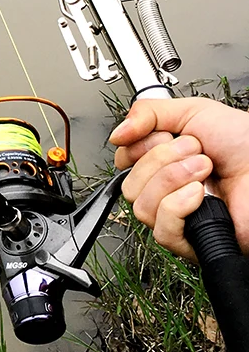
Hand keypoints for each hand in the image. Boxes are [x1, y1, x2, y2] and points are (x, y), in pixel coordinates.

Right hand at [110, 97, 248, 259]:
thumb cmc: (243, 143)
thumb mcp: (191, 112)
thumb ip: (147, 112)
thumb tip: (116, 134)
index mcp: (161, 162)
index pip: (122, 163)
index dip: (138, 148)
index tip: (163, 136)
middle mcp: (165, 190)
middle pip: (128, 186)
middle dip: (160, 161)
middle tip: (194, 152)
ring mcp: (176, 216)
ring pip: (141, 208)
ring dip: (172, 181)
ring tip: (203, 170)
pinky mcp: (191, 240)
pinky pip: (162, 230)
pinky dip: (178, 206)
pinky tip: (199, 195)